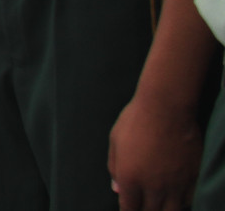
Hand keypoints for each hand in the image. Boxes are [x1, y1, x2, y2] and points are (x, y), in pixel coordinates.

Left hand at [108, 91, 202, 210]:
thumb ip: (114, 168)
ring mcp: (175, 183)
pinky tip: (177, 196)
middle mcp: (153, 186)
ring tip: (160, 204)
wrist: (166, 107)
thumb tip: (117, 189)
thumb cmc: (135, 120)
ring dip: (164, 208)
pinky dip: (182, 201)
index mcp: (130, 178)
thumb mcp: (115, 141)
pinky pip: (189, 200)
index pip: (129, 208)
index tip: (130, 208)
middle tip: (144, 206)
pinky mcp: (193, 177)